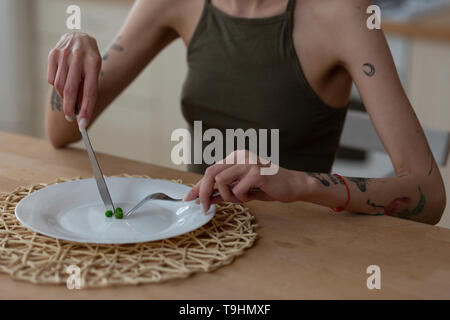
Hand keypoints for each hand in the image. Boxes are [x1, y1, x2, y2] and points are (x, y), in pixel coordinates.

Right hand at [47, 32, 101, 129]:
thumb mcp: (95, 72)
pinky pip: (51, 79)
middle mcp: (78, 57)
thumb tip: (79, 111)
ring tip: (69, 97)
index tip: (83, 124)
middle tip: (70, 118)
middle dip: (70, 108)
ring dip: (64, 97)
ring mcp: (64, 54)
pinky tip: (63, 81)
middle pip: (71, 90)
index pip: (90, 91)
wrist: (80, 36)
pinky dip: (56, 86)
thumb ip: (87, 88)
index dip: (87, 110)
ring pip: (60, 86)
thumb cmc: (89, 60)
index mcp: (94, 63)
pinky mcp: (53, 54)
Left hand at [183, 150, 309, 211]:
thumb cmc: (268, 187)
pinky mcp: (257, 172)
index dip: (198, 185)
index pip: (211, 170)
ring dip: (228, 196)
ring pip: (221, 181)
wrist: (293, 186)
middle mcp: (241, 156)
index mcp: (236, 157)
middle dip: (204, 192)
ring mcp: (249, 162)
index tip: (189, 198)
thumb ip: (225, 191)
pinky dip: (242, 198)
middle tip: (204, 208)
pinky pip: (238, 190)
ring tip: (242, 199)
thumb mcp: (242, 189)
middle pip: (211, 173)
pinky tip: (252, 196)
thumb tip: (205, 198)